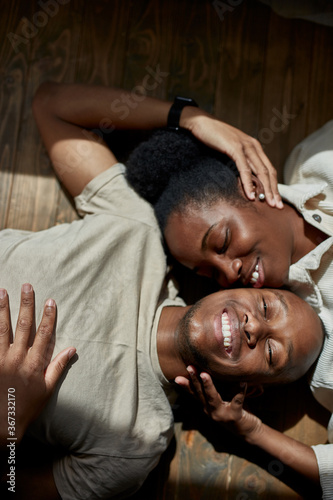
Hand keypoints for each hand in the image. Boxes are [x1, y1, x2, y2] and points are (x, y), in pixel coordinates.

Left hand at [0, 284, 75, 444]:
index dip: (48, 316)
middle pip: (23, 326)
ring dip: (3, 309)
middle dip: (26, 304)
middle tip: (27, 286)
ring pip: (2, 329)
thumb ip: (58, 367)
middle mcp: (18, 358)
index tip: (50, 301)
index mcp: (35, 363)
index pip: (44, 334)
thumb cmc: (26, 408)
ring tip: (2, 292)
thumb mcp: (47, 389)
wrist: (1, 425)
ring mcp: (1, 359)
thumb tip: (72, 348)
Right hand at [175, 366, 261, 438]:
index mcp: (207, 407)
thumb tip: (209, 370)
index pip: (194, 394)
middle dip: (195, 380)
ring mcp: (222, 415)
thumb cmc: (235, 411)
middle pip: (200, 394)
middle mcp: (211, 412)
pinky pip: (237, 401)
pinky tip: (242, 382)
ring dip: (208, 386)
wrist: (249, 432)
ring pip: (213, 398)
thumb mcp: (221, 402)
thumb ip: (215, 391)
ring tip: (204, 374)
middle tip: (190, 367)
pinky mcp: (235, 416)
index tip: (177, 377)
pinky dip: (240, 391)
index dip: (186, 386)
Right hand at [181, 108, 282, 208]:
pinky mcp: (235, 148)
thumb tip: (245, 178)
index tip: (276, 201)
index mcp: (254, 147)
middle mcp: (254, 146)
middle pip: (268, 172)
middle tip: (278, 207)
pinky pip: (244, 169)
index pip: (269, 169)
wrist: (201, 122)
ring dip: (266, 189)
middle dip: (274, 191)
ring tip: (269, 204)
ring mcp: (245, 146)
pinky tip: (251, 195)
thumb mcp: (231, 150)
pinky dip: (248, 183)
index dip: (274, 186)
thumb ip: (240, 161)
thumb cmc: (213, 138)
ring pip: (260, 171)